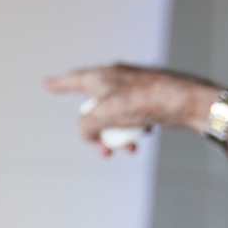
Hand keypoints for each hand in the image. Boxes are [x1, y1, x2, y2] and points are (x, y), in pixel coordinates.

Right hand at [45, 64, 218, 155]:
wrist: (180, 100)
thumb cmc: (141, 101)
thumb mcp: (102, 115)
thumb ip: (85, 125)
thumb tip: (87, 134)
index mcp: (99, 77)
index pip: (72, 80)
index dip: (58, 84)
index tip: (46, 84)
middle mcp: (113, 80)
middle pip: (94, 109)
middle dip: (97, 133)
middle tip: (102, 151)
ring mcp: (130, 89)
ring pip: (114, 117)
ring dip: (117, 136)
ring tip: (129, 148)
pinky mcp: (145, 99)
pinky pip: (130, 118)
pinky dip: (133, 129)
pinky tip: (144, 134)